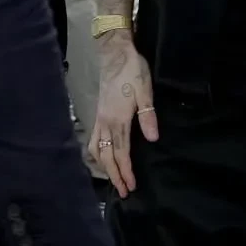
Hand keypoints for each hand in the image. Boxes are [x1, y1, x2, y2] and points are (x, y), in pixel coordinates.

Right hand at [89, 30, 158, 197]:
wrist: (115, 53)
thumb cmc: (132, 71)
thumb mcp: (145, 91)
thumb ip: (148, 116)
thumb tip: (152, 139)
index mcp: (117, 119)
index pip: (120, 152)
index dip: (125, 171)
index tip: (131, 186)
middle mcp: (104, 122)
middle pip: (107, 156)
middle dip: (114, 175)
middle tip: (123, 192)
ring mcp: (99, 118)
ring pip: (97, 149)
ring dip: (104, 166)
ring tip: (112, 179)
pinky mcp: (98, 113)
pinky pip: (93, 139)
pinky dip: (97, 154)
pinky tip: (102, 158)